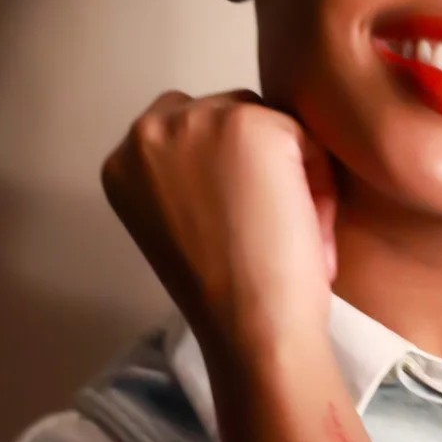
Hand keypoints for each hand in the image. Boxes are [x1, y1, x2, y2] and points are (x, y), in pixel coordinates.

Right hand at [101, 90, 337, 363]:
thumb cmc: (225, 300)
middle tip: (270, 231)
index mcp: (122, 163)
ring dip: (288, 170)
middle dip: (258, 164)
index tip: (241, 224)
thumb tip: (234, 156)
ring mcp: (196, 120)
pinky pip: (305, 138)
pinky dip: (319, 185)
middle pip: (228, 112)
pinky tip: (306, 232)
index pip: (187, 132)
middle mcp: (147, 131)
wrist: (251, 329)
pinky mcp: (248, 124)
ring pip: (267, 121)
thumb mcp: (178, 227)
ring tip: (289, 233)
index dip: (227, 174)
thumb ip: (187, 180)